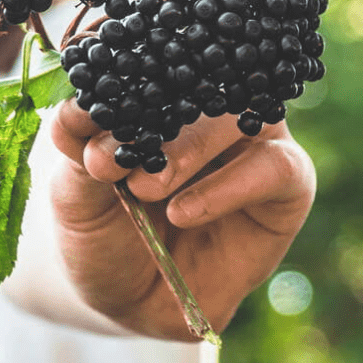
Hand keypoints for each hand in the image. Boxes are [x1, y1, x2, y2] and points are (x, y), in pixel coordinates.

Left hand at [49, 101, 314, 339]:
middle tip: (110, 160)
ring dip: (186, 150)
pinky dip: (227, 188)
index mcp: (157, 92)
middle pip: (196, 81)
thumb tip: (74, 109)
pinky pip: (275, 168)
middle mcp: (209, 107)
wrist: (130, 301)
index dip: (118, 76)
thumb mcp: (76, 194)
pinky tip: (183, 211)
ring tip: (143, 188)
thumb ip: (78, 150)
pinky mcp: (287, 182)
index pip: (147, 61)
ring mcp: (251, 140)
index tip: (85, 106)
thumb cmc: (102, 233)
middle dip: (151, 117)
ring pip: (235, 117)